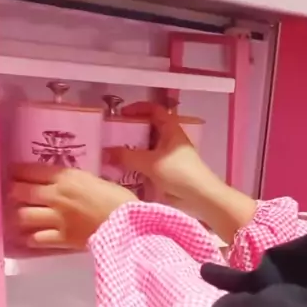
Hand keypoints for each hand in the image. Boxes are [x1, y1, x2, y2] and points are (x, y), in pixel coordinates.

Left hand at [9, 164, 135, 249]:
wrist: (130, 225)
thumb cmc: (118, 199)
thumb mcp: (94, 179)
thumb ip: (74, 180)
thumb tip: (62, 183)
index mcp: (65, 177)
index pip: (30, 170)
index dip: (16, 171)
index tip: (12, 172)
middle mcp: (56, 196)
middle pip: (20, 191)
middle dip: (12, 192)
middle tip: (11, 194)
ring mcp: (57, 219)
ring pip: (23, 215)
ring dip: (17, 215)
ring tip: (17, 216)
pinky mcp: (62, 239)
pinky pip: (36, 239)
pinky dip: (29, 238)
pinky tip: (28, 237)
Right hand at [108, 102, 222, 219]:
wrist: (201, 198)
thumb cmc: (180, 174)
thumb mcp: (151, 163)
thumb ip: (127, 157)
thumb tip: (105, 153)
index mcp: (171, 129)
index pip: (154, 110)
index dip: (138, 108)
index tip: (121, 114)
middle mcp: (170, 140)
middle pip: (148, 129)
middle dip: (130, 131)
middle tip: (112, 136)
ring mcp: (168, 157)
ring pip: (147, 148)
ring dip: (132, 150)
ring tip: (113, 154)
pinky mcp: (167, 172)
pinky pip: (148, 164)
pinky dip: (136, 165)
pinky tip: (123, 170)